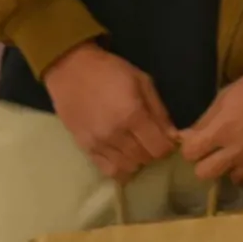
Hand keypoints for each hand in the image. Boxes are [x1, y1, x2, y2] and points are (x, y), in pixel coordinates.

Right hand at [43, 42, 176, 180]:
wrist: (70, 70)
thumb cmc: (109, 71)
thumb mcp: (142, 81)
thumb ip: (159, 111)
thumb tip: (173, 136)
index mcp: (132, 115)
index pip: (159, 148)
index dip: (167, 145)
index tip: (166, 137)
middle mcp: (116, 134)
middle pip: (144, 159)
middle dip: (152, 151)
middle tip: (150, 139)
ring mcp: (98, 144)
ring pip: (127, 168)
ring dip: (136, 160)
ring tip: (135, 146)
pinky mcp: (84, 148)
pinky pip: (107, 171)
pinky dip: (119, 168)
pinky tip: (122, 156)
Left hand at [178, 61, 242, 195]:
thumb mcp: (225, 95)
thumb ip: (205, 120)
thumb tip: (185, 137)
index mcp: (221, 130)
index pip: (189, 153)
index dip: (191, 146)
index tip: (199, 142)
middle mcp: (236, 151)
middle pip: (204, 174)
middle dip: (206, 162)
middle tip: (217, 151)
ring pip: (232, 180)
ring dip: (233, 169)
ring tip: (242, 155)